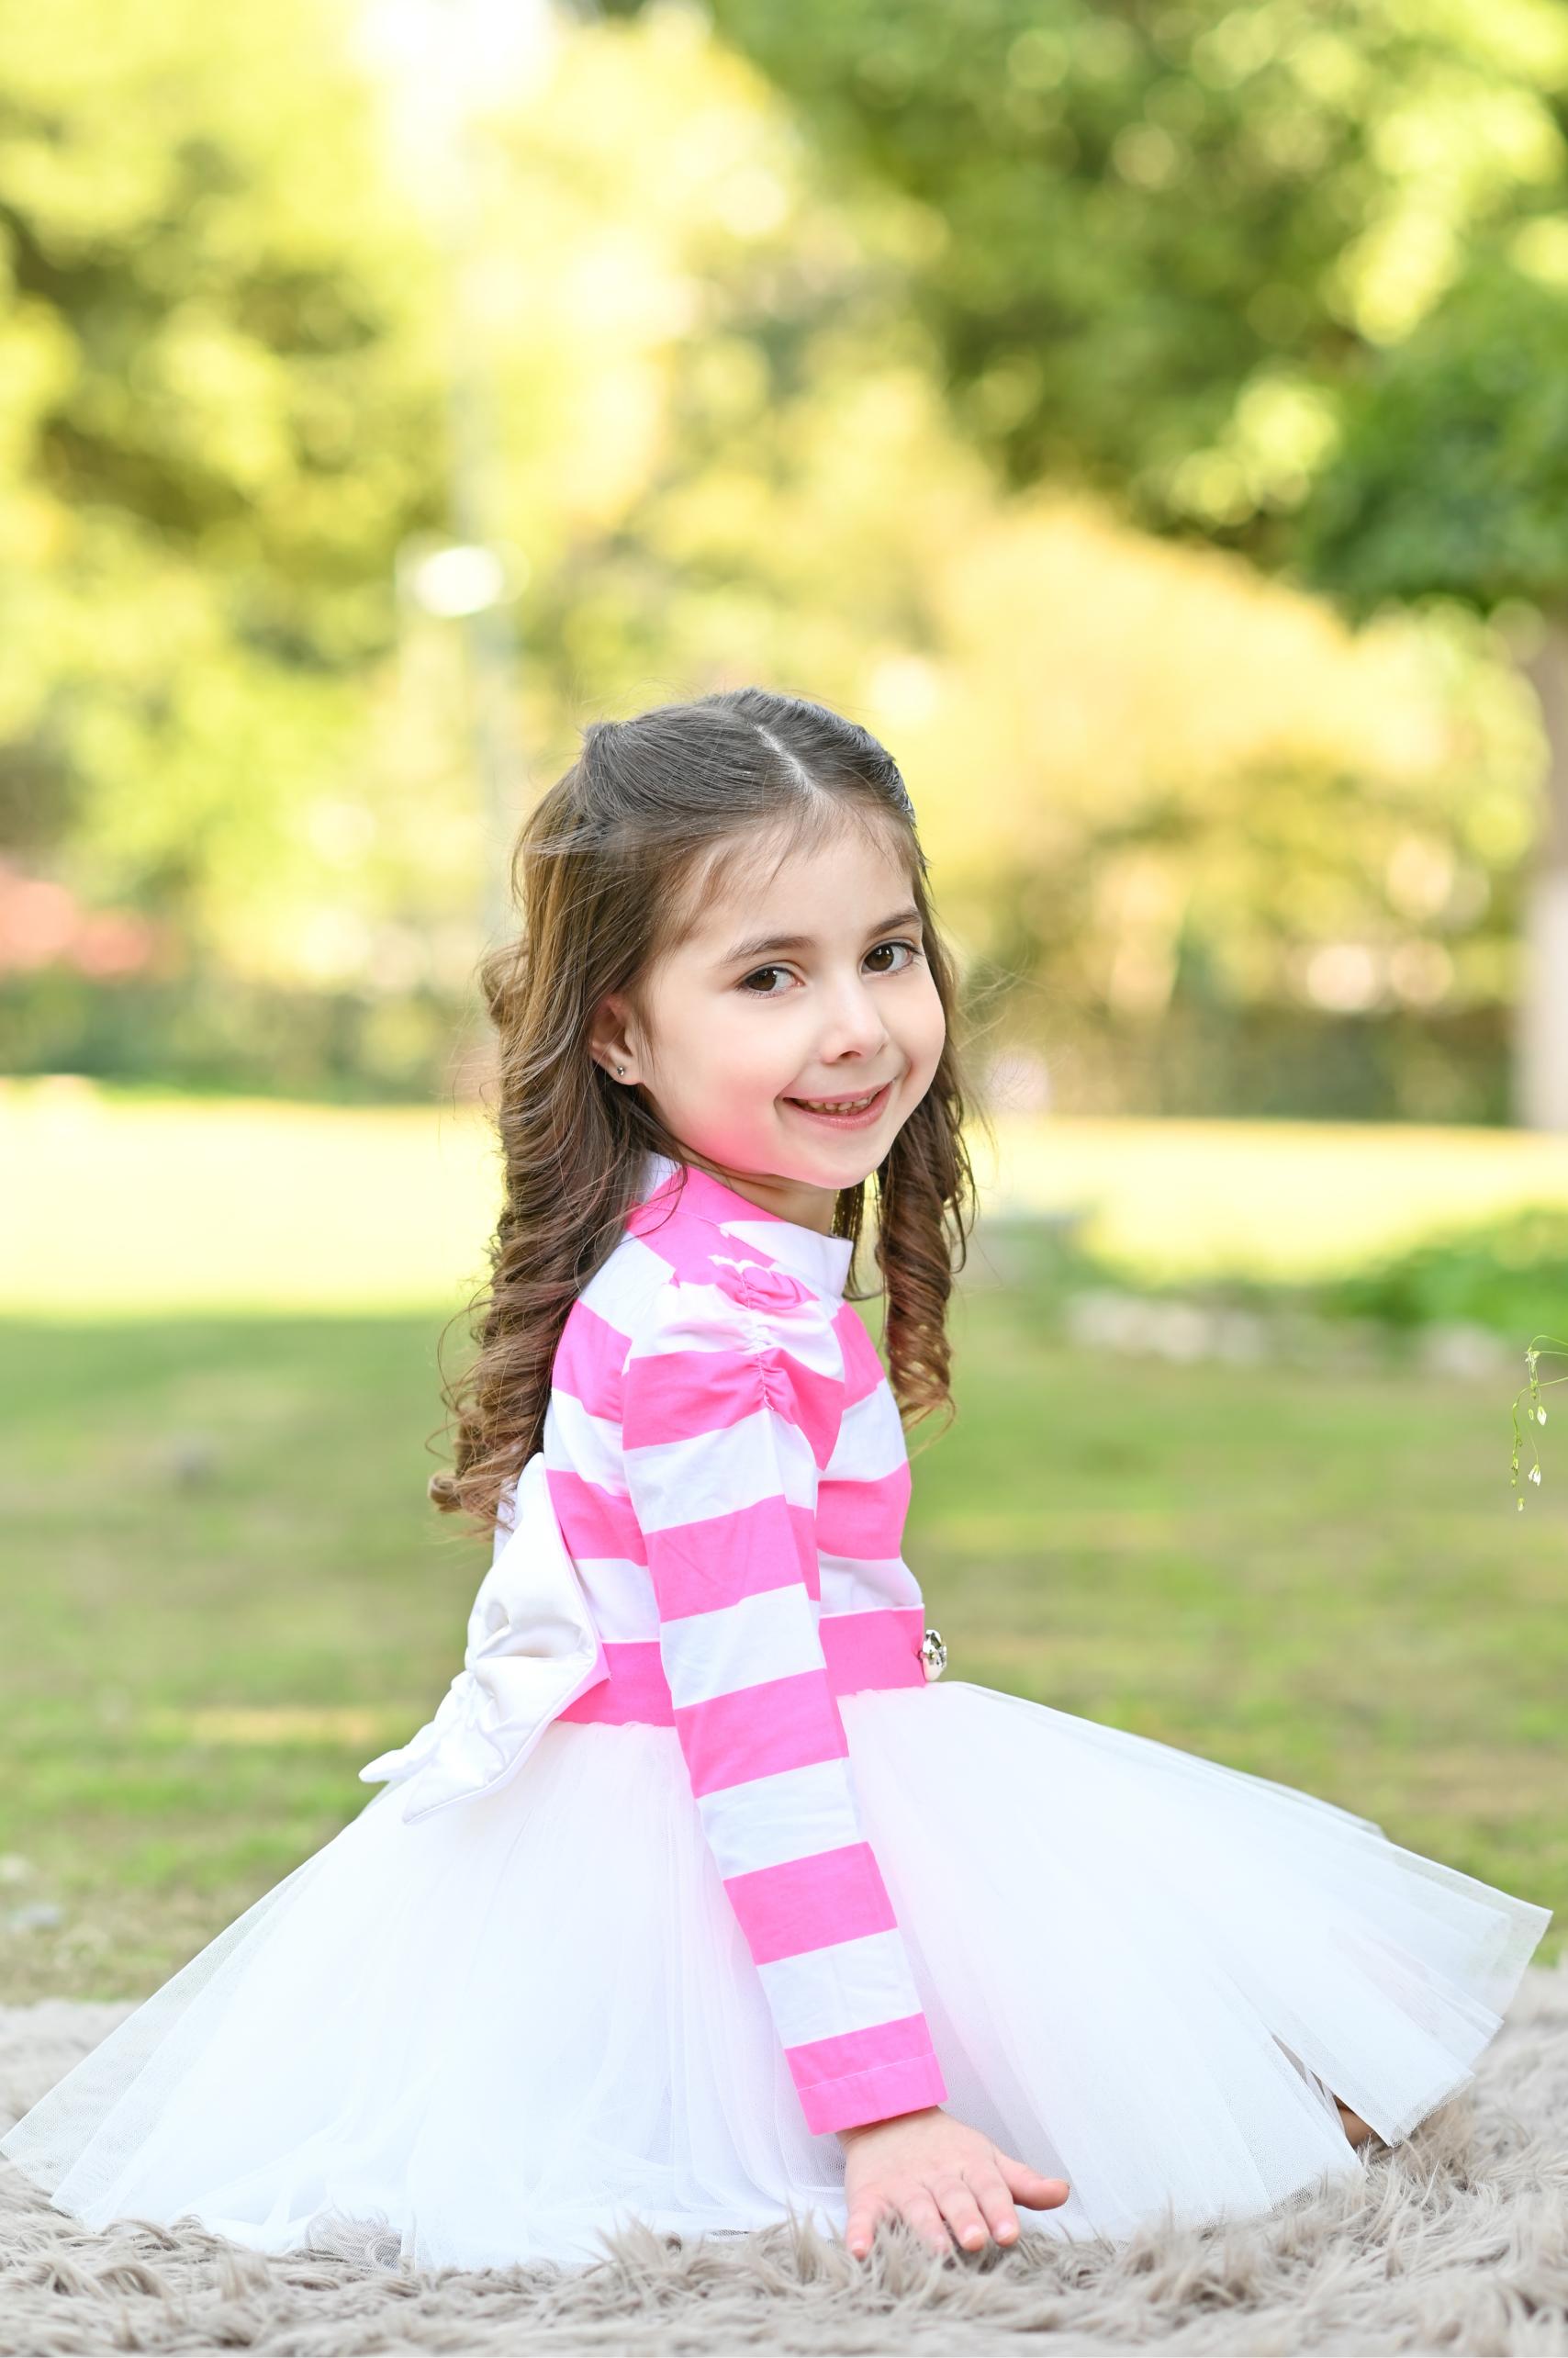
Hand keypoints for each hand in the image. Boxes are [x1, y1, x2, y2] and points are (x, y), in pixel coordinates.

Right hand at [838, 2105, 1069, 2259]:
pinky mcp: (869, 2194)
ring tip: (936, 2248)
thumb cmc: (948, 2150)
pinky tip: (860, 2250)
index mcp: (969, 2165)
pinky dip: (860, 2230)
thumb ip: (1023, 2182)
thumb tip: (1064, 2192)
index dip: (1000, 2209)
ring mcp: (902, 2184)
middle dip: (966, 2218)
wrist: (888, 2114)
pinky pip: (863, 2213)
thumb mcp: (987, 2159)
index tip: (1011, 2234)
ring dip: (924, 2227)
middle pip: (953, 2197)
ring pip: (915, 2206)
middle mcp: (937, 2174)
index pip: (989, 2186)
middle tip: (977, 2240)